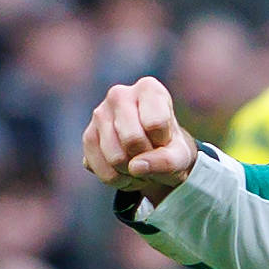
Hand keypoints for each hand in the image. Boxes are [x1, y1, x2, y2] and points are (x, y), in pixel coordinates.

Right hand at [84, 78, 198, 197]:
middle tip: (151, 155)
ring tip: (140, 163)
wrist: (155, 154)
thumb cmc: (170, 147)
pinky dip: (118, 179)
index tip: (164, 140)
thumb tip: (134, 167)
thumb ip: (166, 161)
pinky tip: (126, 171)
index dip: (162, 142)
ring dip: (132, 173)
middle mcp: (119, 95)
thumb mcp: (180, 156)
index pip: (155, 124)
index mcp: (148, 88)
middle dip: (145, 158)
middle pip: (132, 140)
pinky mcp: (88, 136)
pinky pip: (102, 170)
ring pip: (115, 157)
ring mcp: (99, 114)